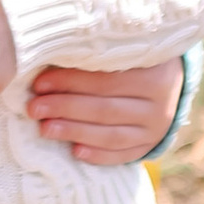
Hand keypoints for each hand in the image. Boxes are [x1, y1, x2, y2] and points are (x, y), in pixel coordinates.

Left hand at [28, 53, 188, 165]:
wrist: (170, 76)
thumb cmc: (133, 55)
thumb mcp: (124, 48)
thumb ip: (96, 52)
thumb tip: (47, 55)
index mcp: (154, 74)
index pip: (105, 80)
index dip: (70, 82)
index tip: (39, 83)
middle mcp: (160, 104)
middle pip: (106, 109)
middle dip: (65, 108)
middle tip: (34, 108)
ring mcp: (157, 129)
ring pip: (112, 135)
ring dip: (75, 132)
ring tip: (45, 128)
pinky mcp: (151, 145)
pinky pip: (124, 155)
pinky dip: (99, 155)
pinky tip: (74, 151)